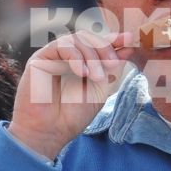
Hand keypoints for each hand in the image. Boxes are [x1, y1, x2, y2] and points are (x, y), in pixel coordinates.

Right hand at [9, 29, 130, 162]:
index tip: (130, 39)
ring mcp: (54, 57)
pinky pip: (60, 46)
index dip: (114, 40)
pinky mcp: (41, 59)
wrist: (50, 131)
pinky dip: (75, 56)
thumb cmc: (72, 116)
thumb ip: (111, 70)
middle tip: (113, 63)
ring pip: (76, 39)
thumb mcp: (100, 91)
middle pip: (88, 38)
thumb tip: (126, 49)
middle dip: (104, 47)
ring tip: (96, 77)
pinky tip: (82, 73)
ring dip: (92, 55)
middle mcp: (67, 57)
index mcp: (82, 64)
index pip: (98, 44)